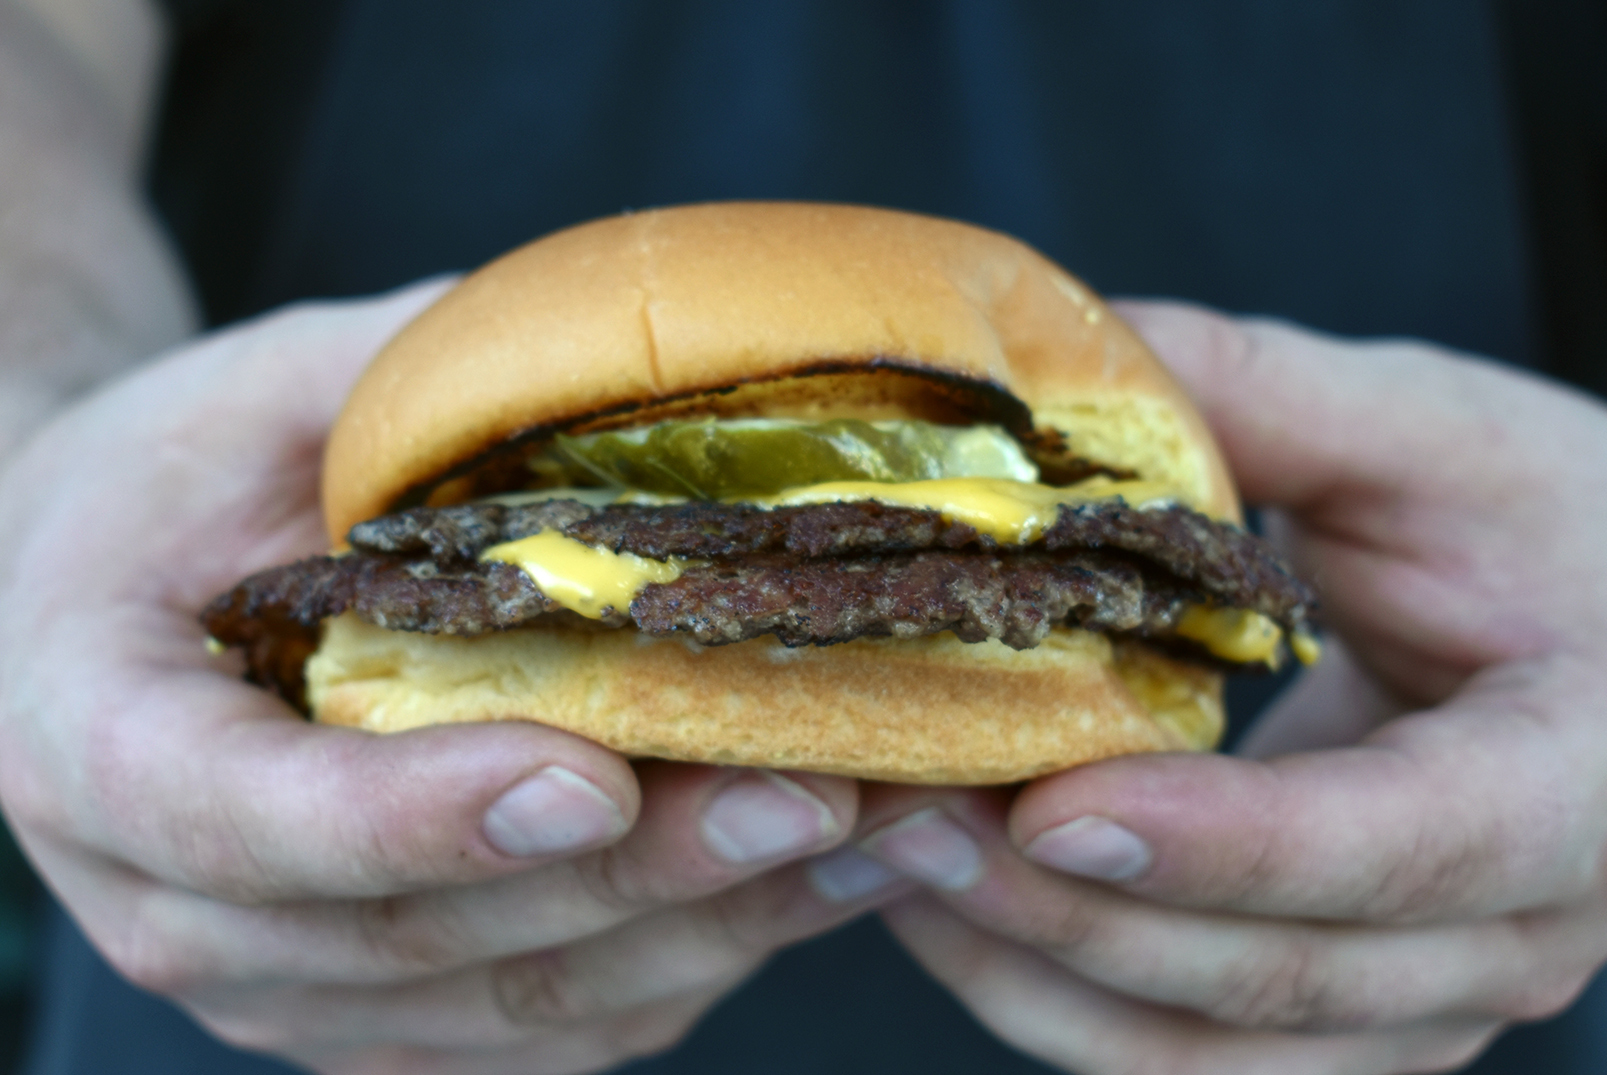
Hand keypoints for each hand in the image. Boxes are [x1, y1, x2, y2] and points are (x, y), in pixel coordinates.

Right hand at [0, 282, 905, 1073]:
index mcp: (102, 743)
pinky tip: (826, 871)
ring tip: (885, 831)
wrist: (115, 596)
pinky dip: (705, 954)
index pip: (248, 820)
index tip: (588, 775)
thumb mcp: (258, 392)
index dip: (419, 817)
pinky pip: (566, 1024)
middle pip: (427, 934)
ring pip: (526, 1003)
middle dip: (643, 871)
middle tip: (821, 787)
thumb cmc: (178, 479)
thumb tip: (621, 340)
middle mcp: (182, 907)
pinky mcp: (399, 1012)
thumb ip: (403, 381)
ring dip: (718, 926)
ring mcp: (298, 984)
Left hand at [853, 303, 1606, 1073]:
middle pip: (1278, 975)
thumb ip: (1264, 398)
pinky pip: (1188, 1064)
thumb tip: (1057, 371)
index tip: (1050, 804)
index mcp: (1580, 776)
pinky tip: (954, 912)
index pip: (1408, 844)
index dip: (1227, 841)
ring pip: (1212, 1060)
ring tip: (896, 865)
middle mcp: (1519, 929)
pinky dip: (1058, 1003)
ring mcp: (1433, 996)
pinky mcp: (1356, 1015)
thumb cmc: (1556, 521)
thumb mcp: (1437, 435)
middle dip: (1071, 910)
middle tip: (907, 816)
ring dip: (1037, 975)